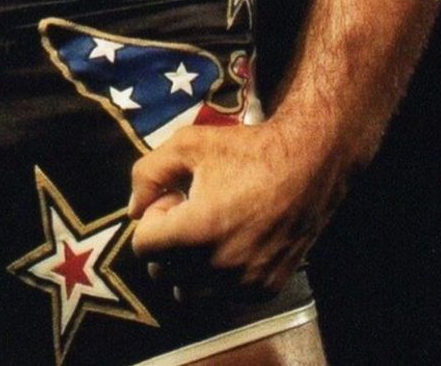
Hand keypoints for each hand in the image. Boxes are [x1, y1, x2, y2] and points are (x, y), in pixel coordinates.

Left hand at [128, 122, 340, 302]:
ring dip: (185, 264)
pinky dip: (214, 276)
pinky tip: (229, 240)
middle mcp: (220, 265)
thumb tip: (133, 211)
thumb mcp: (187, 145)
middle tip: (187, 211)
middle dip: (165, 242)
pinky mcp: (264, 289)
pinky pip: (221, 296)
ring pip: (189, 291)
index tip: (173, 197)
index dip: (152, 217)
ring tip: (205, 230)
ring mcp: (244, 282)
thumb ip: (147, 174)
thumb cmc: (245, 151)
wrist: (307, 166)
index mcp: (198, 230)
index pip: (142, 246)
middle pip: (163, 271)